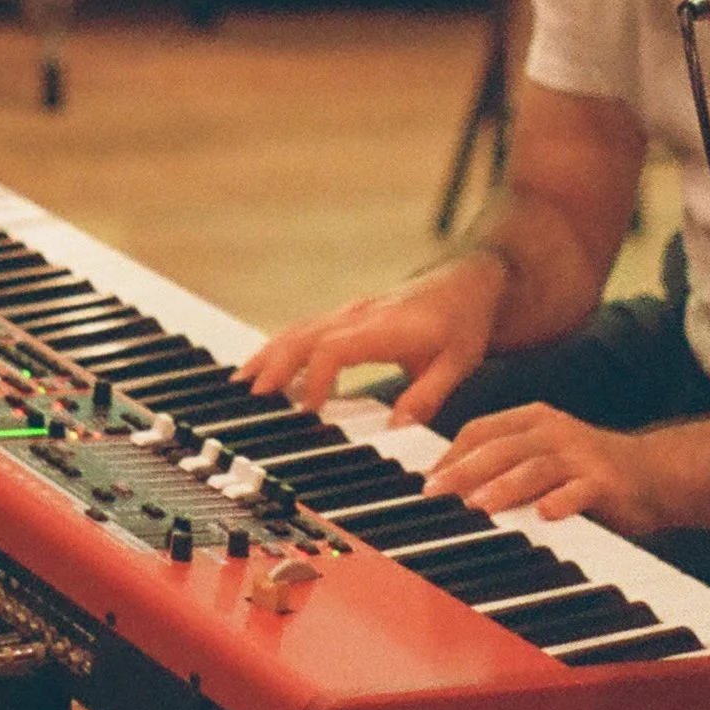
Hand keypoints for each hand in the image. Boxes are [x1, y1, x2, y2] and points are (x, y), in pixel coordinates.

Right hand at [237, 254, 506, 423]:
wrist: (468, 281)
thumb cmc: (462, 322)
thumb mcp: (459, 363)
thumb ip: (427, 396)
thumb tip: (396, 428)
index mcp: (385, 327)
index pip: (335, 349)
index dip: (317, 379)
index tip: (308, 410)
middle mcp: (361, 316)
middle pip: (305, 336)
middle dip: (275, 366)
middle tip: (251, 397)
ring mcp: (351, 313)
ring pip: (299, 330)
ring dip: (270, 355)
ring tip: (241, 383)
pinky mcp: (347, 317)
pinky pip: (306, 330)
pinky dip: (280, 347)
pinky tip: (264, 368)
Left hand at [422, 402, 661, 532]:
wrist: (656, 473)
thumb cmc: (588, 470)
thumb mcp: (543, 455)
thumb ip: (504, 463)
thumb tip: (449, 482)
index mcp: (534, 420)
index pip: (481, 430)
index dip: (450, 454)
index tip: (424, 481)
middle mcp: (554, 432)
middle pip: (501, 447)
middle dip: (464, 470)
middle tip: (435, 493)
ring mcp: (580, 456)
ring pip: (535, 468)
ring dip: (504, 487)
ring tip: (477, 506)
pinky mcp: (605, 481)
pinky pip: (580, 491)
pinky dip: (562, 502)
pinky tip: (545, 516)